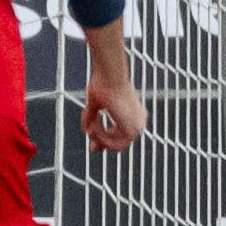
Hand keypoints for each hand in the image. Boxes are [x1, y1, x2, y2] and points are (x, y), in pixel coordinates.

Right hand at [80, 24, 146, 151]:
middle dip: (103, 145)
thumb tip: (86, 130)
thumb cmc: (103, 83)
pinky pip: (112, 142)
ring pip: (115, 144)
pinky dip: (100, 135)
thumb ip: (92, 117)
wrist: (111, 76)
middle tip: (91, 149)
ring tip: (91, 125)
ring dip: (99, 137)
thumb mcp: (95, 103)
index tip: (93, 144)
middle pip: (121, 143)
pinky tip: (94, 125)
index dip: (107, 140)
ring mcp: (136, 126)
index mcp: (135, 114)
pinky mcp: (130, 129)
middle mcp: (139, 121)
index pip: (123, 135)